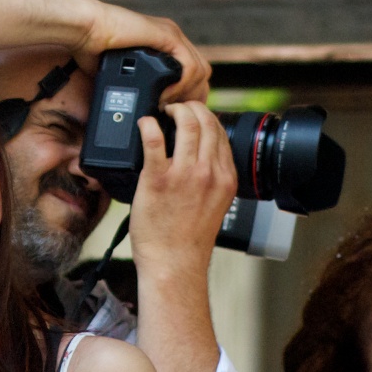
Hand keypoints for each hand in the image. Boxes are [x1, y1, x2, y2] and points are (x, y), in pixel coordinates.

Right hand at [77, 3, 210, 102]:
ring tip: (168, 106)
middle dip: (194, 97)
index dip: (189, 95)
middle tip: (177, 114)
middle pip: (203, 72)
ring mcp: (172, 35)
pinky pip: (189, 65)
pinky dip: (181, 85)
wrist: (84, 30)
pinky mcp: (167, 36)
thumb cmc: (92, 48)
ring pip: (200, 70)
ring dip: (187, 93)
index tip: (176, 113)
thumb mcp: (119, 73)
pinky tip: (165, 95)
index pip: (193, 72)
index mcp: (164, 44)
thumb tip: (136, 109)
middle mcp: (172, 38)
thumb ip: (133, 86)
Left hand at [130, 106, 236, 276]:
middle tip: (176, 109)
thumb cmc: (189, 241)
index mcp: (225, 178)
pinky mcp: (158, 179)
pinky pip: (154, 140)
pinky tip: (145, 124)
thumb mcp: (214, 205)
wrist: (174, 264)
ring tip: (163, 113)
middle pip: (206, 122)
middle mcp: (209, 172)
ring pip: (186, 124)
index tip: (194, 116)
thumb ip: (211, 180)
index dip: (206, 117)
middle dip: (191, 107)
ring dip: (174, 111)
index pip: (221, 133)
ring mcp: (184, 174)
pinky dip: (149, 125)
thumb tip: (200, 159)